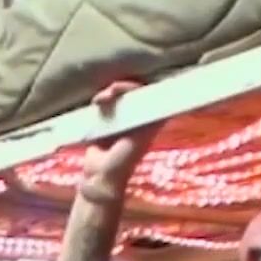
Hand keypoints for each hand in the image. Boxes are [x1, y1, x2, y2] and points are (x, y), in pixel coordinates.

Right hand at [79, 80, 162, 203]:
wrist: (101, 174)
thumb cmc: (124, 160)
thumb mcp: (141, 139)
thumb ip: (150, 121)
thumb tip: (164, 100)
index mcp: (147, 121)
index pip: (148, 96)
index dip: (140, 88)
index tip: (129, 86)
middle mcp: (135, 117)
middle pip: (131, 93)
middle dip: (123, 88)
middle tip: (113, 89)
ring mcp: (119, 118)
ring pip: (117, 97)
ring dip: (110, 94)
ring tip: (102, 98)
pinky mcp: (104, 121)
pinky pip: (103, 105)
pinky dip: (100, 100)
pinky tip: (97, 102)